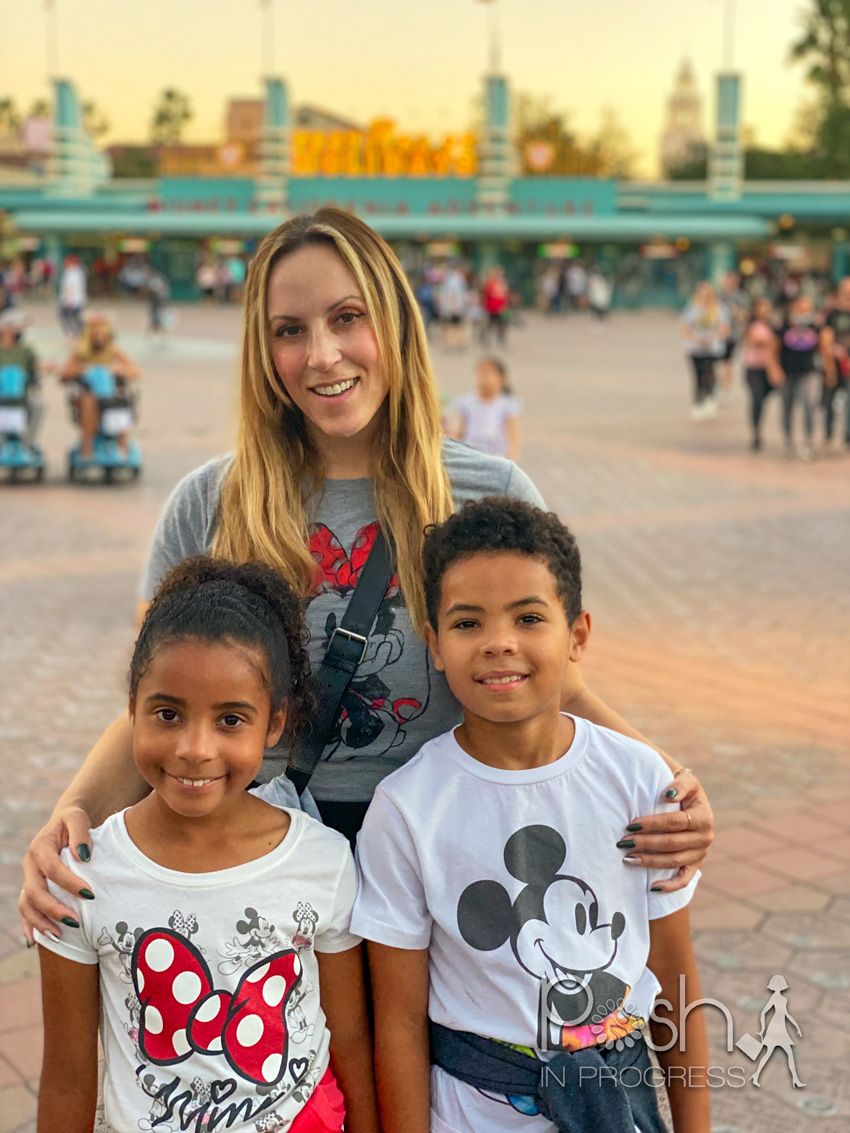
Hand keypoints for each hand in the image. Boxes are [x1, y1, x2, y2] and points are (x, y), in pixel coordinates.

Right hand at [19, 807, 93, 943]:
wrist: (64, 823)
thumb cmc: (74, 821)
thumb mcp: (78, 818)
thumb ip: (80, 833)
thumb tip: (82, 856)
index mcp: (40, 847)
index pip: (52, 869)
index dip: (69, 883)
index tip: (90, 895)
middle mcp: (30, 864)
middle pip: (34, 891)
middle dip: (53, 909)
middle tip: (75, 922)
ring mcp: (28, 878)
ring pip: (26, 904)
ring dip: (41, 922)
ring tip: (59, 937)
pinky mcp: (31, 888)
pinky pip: (26, 909)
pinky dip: (29, 926)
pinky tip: (35, 942)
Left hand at [619, 768, 713, 892]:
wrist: (691, 801)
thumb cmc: (683, 788)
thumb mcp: (686, 779)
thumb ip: (679, 784)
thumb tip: (668, 795)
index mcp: (703, 815)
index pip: (675, 822)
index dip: (653, 824)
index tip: (631, 824)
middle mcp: (705, 836)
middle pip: (672, 843)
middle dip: (646, 843)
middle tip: (624, 842)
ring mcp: (701, 853)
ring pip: (674, 861)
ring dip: (650, 861)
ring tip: (628, 858)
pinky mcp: (695, 864)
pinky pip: (684, 879)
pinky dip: (669, 885)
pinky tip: (652, 887)